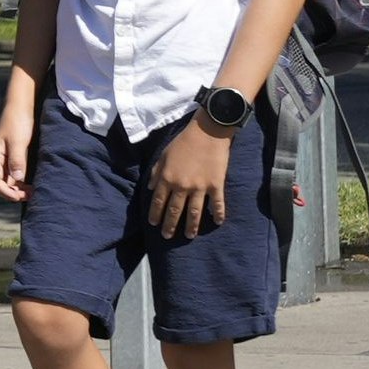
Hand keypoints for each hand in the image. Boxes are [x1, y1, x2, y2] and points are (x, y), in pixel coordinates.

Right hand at [0, 99, 35, 201]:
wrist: (22, 104)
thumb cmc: (18, 120)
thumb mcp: (19, 140)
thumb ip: (17, 160)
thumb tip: (18, 179)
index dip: (6, 193)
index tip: (21, 196)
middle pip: (0, 184)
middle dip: (12, 193)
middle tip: (30, 195)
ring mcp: (5, 158)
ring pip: (8, 180)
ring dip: (18, 188)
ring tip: (33, 190)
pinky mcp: (15, 155)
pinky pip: (15, 174)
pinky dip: (22, 181)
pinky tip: (33, 181)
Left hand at [148, 119, 234, 237]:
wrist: (207, 132)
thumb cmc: (184, 142)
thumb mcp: (164, 155)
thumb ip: (156, 172)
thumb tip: (149, 188)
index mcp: (167, 178)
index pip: (158, 201)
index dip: (155, 214)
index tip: (154, 224)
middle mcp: (181, 186)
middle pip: (174, 210)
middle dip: (170, 225)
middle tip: (167, 236)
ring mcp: (200, 187)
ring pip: (194, 212)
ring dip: (191, 226)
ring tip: (189, 236)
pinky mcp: (216, 185)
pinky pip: (217, 203)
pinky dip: (218, 213)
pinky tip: (218, 222)